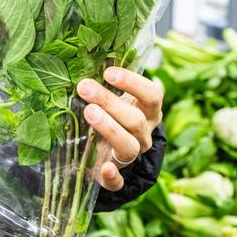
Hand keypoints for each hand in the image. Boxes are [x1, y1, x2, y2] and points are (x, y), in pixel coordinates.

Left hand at [77, 66, 163, 191]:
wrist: (108, 151)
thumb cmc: (110, 112)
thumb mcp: (114, 95)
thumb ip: (107, 81)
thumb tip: (85, 54)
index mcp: (148, 112)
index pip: (152, 96)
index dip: (133, 83)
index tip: (108, 72)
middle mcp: (143, 134)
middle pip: (134, 119)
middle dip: (109, 102)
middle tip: (84, 88)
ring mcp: (131, 157)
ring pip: (128, 146)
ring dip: (109, 128)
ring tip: (88, 112)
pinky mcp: (116, 177)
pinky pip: (119, 182)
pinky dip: (113, 177)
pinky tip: (104, 168)